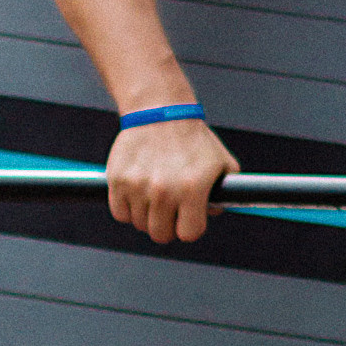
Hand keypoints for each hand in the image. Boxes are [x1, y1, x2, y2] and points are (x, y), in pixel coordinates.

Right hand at [106, 113, 236, 245]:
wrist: (159, 111)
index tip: (188, 218)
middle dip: (168, 225)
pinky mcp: (118, 180)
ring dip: (147, 214)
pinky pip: (120, 213)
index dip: (190, 227)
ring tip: (155, 194)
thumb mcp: (222, 162)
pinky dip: (127, 207)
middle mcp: (164, 190)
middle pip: (161, 234)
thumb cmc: (193, 139)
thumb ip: (226, 192)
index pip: (189, 233)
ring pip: (140, 224)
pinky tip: (138, 192)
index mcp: (192, 188)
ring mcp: (138, 186)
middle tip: (170, 210)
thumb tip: (215, 213)